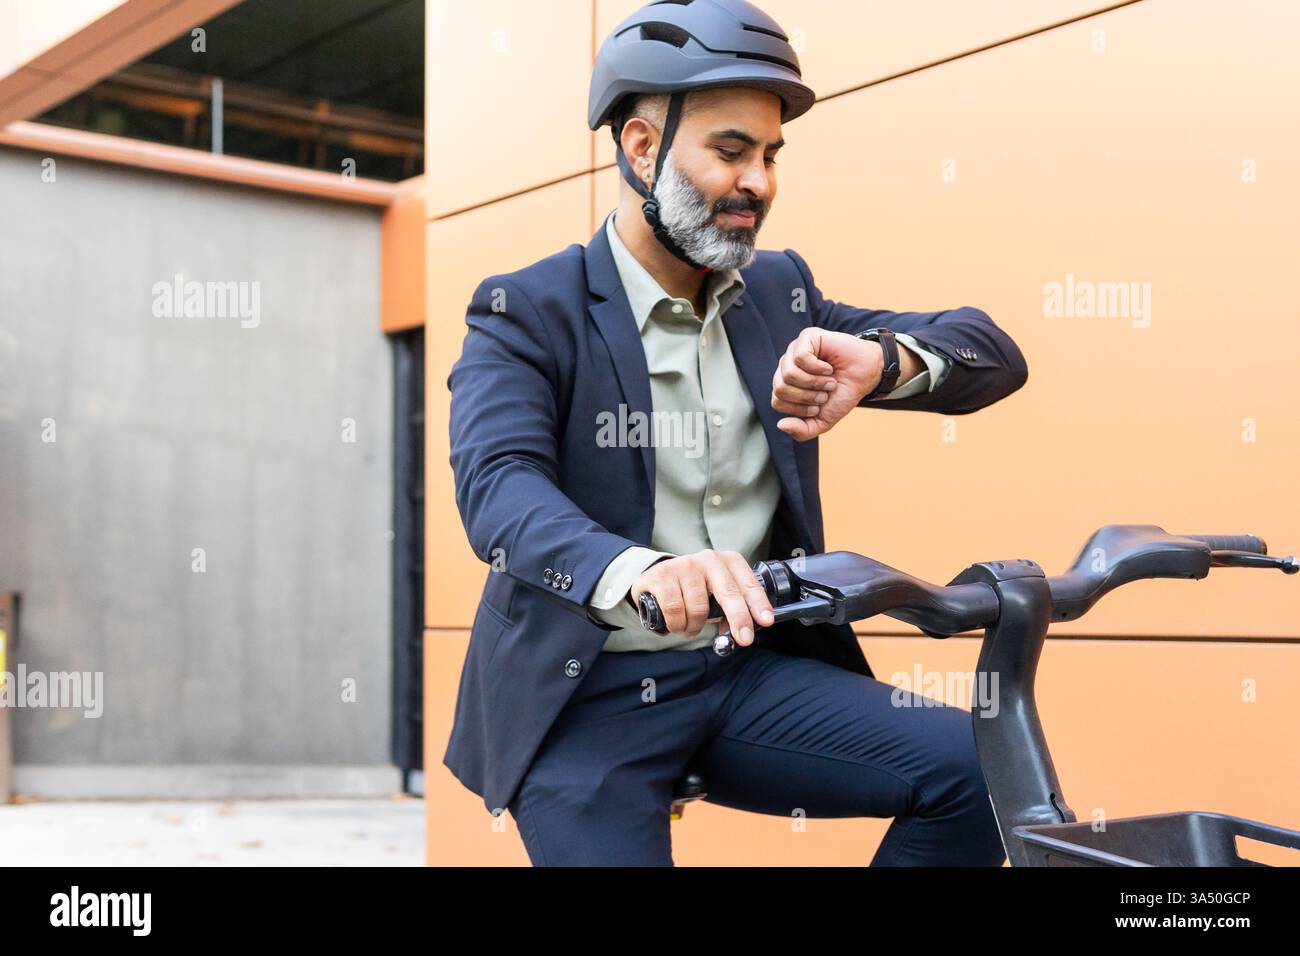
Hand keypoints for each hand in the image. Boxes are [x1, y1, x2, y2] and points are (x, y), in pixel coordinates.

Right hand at [629, 549, 773, 644]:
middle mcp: (708, 559)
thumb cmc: (695, 589)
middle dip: (739, 618)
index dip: (758, 602)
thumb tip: (740, 633)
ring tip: (690, 627)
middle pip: (728, 592)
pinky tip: (676, 623)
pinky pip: (674, 609)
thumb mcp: (716, 595)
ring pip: (698, 608)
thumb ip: (731, 611)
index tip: (766, 620)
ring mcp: (684, 565)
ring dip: (695, 627)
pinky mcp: (662, 575)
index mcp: (728, 561)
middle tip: (745, 639)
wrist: (658, 577)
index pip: (747, 582)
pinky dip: (677, 624)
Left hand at [771, 327, 881, 440]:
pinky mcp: (807, 337)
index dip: (800, 409)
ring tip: (829, 381)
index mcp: (785, 384)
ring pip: (790, 374)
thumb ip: (802, 431)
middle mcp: (786, 366)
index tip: (819, 405)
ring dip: (815, 383)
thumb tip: (781, 425)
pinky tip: (829, 368)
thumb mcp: (822, 420)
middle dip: (807, 396)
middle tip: (825, 393)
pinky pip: (800, 357)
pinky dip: (818, 368)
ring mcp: (794, 350)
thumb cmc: (842, 394)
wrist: (866, 376)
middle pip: (780, 388)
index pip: (777, 402)